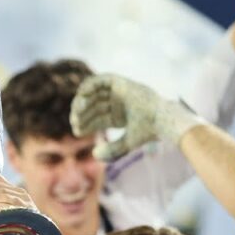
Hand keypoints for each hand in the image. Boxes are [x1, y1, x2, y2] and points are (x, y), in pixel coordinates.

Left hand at [70, 74, 202, 160]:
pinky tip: (82, 99)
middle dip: (82, 114)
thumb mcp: (127, 143)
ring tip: (76, 114)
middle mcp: (119, 102)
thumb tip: (94, 154)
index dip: (86, 124)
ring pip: (94, 94)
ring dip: (82, 102)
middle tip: (74, 123)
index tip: (77, 131)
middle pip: (93, 106)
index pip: (98, 118)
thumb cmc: (148, 131)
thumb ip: (112, 150)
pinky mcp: (120, 82)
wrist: (160, 118)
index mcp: (120, 115)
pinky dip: (88, 86)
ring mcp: (119, 91)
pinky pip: (100, 81)